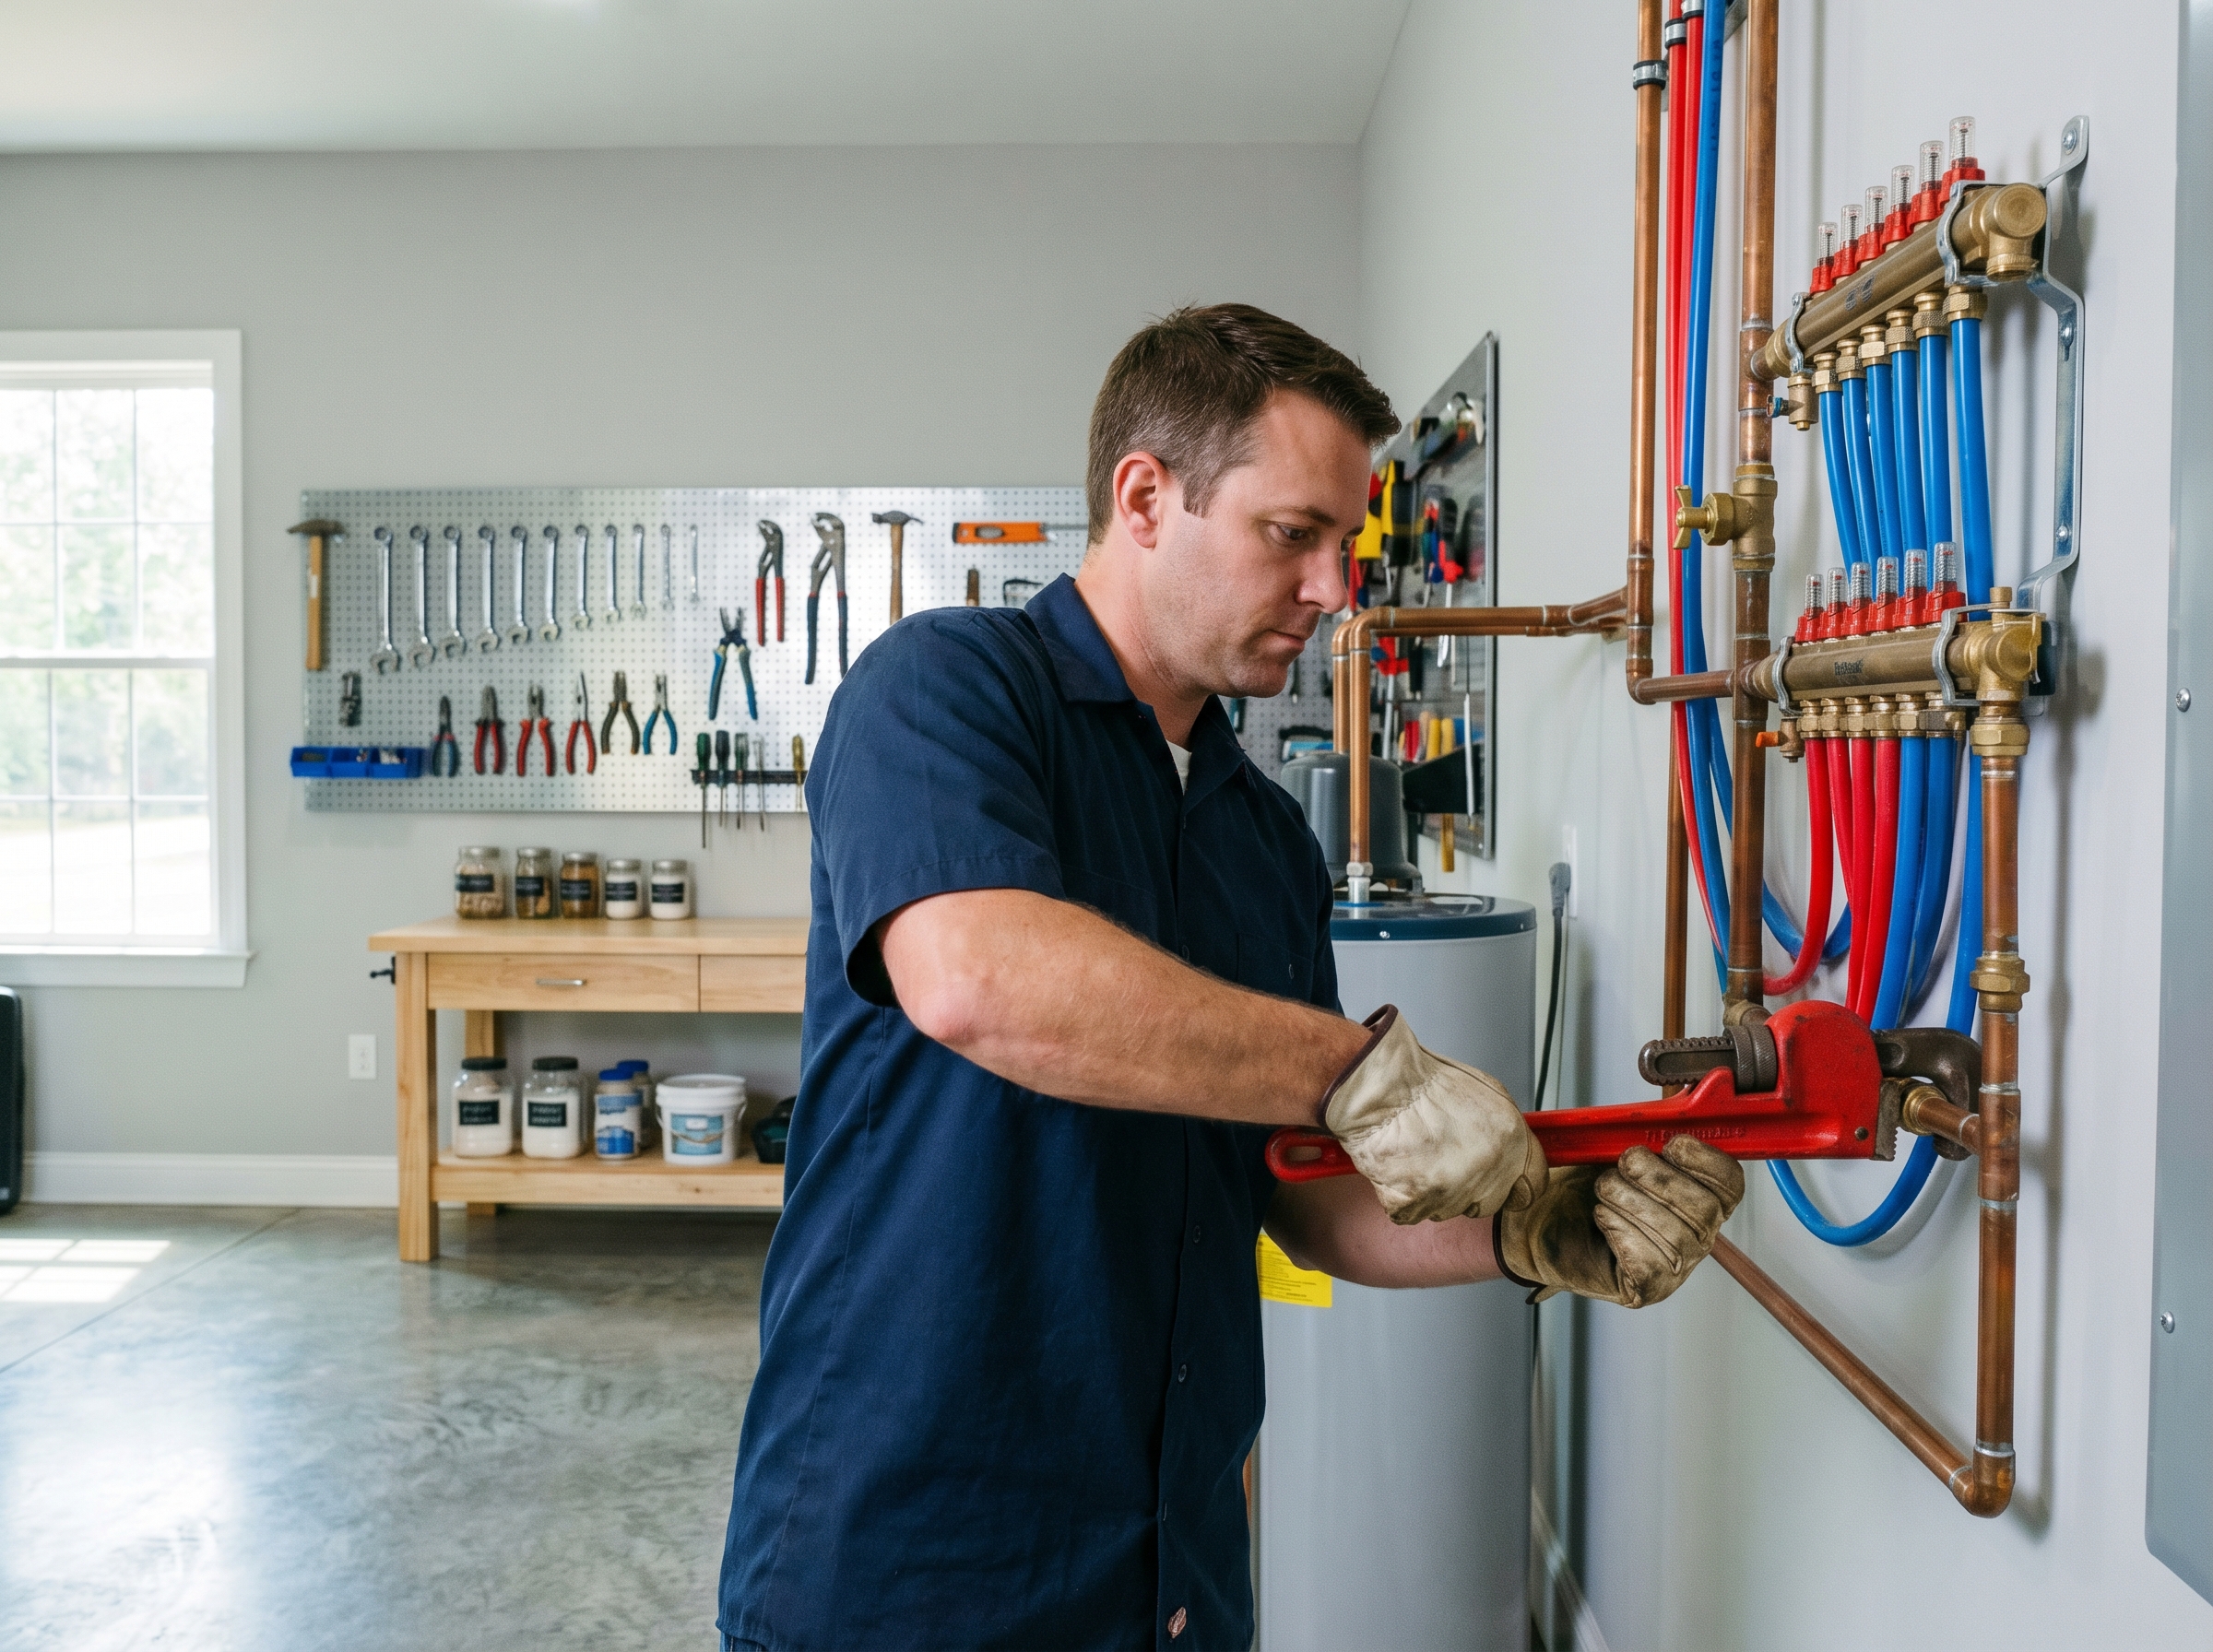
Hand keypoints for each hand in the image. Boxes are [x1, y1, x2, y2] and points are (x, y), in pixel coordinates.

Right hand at [1322, 1005, 1547, 1224]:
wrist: (1380, 1088)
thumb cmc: (1424, 1083)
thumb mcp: (1486, 1093)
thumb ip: (1506, 1133)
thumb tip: (1513, 1153)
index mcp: (1510, 1140)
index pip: (1532, 1187)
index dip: (1517, 1187)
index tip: (1507, 1187)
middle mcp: (1487, 1168)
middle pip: (1488, 1203)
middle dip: (1470, 1189)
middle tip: (1444, 1159)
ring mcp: (1452, 1190)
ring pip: (1448, 1210)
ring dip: (1433, 1192)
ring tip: (1417, 1155)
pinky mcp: (1415, 1202)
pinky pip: (1411, 1213)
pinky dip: (1401, 1197)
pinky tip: (1399, 1167)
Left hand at [1493, 1136, 1744, 1307]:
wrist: (1531, 1220)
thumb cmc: (1574, 1186)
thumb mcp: (1610, 1146)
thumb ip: (1644, 1132)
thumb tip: (1667, 1108)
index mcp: (1697, 1195)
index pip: (1730, 1182)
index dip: (1706, 1161)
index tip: (1673, 1145)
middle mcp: (1696, 1234)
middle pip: (1705, 1208)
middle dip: (1657, 1178)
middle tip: (1622, 1165)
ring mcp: (1676, 1266)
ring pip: (1675, 1235)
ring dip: (1628, 1201)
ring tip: (1603, 1194)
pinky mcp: (1649, 1288)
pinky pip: (1648, 1260)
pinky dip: (1618, 1231)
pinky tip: (1601, 1222)